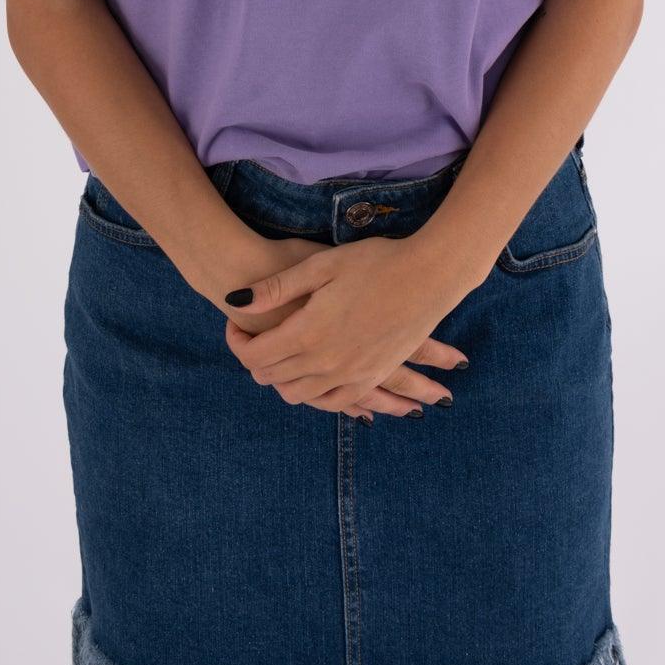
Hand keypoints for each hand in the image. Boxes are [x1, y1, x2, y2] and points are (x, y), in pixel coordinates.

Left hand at [220, 234, 469, 417]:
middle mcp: (326, 362)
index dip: (237, 341)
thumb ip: (277, 287)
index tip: (236, 321)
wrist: (429, 275)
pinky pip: (335, 403)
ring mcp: (351, 374)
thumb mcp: (321, 264)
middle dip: (255, 359)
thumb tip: (235, 300)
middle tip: (254, 335)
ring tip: (280, 355)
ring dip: (282, 380)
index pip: (254, 356)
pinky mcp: (373, 377)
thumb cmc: (375, 262)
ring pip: (300, 396)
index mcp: (308, 333)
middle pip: (273, 378)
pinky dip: (317, 397)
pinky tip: (313, 381)